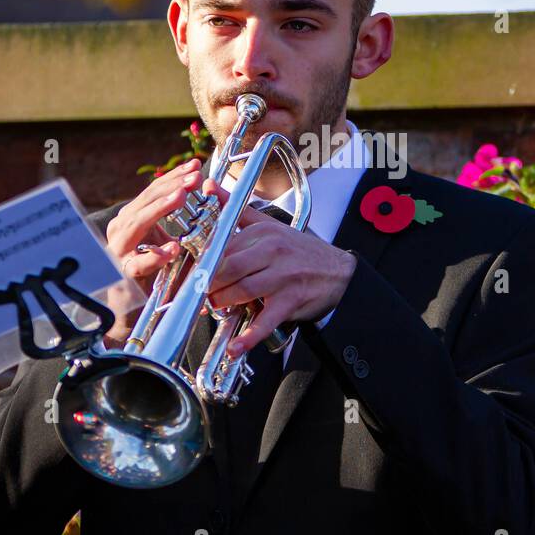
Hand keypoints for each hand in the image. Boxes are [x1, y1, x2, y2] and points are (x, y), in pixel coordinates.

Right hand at [100, 158, 204, 346]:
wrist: (129, 312)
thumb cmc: (149, 274)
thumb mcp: (164, 241)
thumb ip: (175, 223)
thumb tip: (201, 195)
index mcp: (132, 220)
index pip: (152, 192)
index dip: (174, 178)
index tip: (195, 165)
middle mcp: (121, 231)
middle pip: (144, 202)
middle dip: (170, 187)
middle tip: (193, 177)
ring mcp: (119, 252)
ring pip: (136, 224)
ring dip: (160, 209)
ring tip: (182, 196)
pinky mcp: (122, 275)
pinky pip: (137, 263)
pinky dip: (154, 256)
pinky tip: (171, 248)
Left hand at [198, 179, 356, 356]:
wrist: (340, 273)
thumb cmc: (301, 252)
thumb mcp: (272, 226)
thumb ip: (239, 210)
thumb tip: (212, 188)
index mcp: (264, 233)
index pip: (224, 246)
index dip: (204, 263)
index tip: (193, 274)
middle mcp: (273, 252)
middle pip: (228, 268)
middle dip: (209, 285)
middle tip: (201, 294)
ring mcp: (283, 277)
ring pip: (241, 291)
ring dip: (223, 304)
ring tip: (216, 309)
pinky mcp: (291, 300)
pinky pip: (266, 320)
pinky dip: (249, 336)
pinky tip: (235, 346)